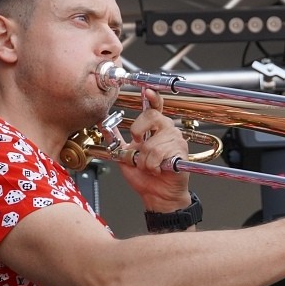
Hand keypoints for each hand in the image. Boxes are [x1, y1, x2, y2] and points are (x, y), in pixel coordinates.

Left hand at [114, 88, 192, 210]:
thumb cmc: (145, 177)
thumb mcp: (124, 156)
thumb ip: (116, 139)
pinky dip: (153, 166)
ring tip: (149, 166)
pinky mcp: (181, 152)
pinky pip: (160, 154)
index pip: (155, 107)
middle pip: (152, 116)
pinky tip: (158, 170)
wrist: (157, 195)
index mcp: (154, 129)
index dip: (152, 97)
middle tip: (138, 147)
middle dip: (139, 132)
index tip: (147, 90)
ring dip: (145, 160)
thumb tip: (103, 124)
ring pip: (152, 143)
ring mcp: (176, 140)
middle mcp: (167, 131)